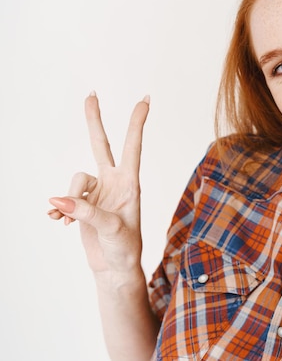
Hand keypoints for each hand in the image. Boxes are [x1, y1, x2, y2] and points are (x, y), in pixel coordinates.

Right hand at [48, 92, 149, 274]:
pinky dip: (59, 208)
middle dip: (94, 120)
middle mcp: (114, 182)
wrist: (114, 267)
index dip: (137, 122)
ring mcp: (98, 192)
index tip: (145, 99)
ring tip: (68, 220)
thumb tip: (58, 200)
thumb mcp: (111, 230)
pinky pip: (64, 196)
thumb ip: (87, 213)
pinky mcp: (83, 203)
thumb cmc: (124, 249)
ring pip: (75, 179)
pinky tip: (57, 221)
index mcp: (130, 183)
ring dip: (68, 199)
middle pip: (101, 144)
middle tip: (91, 93)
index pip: (132, 146)